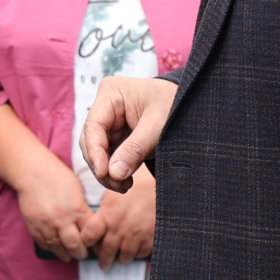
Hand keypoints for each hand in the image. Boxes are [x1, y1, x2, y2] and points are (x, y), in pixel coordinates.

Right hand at [16, 154, 94, 261]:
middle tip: (84, 253)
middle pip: (75, 247)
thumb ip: (84, 209)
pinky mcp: (34, 227)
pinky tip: (57, 248)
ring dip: (67, 254)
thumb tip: (91, 226)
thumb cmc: (58, 176)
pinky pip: (45, 244)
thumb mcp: (78, 190)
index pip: (91, 235)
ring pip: (59, 249)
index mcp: (77, 209)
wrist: (32, 171)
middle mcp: (62, 220)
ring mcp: (46, 225)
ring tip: (71, 254)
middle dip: (81, 253)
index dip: (95, 242)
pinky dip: (52, 249)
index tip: (96, 244)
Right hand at [82, 76, 177, 191]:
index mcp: (111, 93)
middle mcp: (105, 107)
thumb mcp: (157, 126)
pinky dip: (114, 171)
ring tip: (124, 186)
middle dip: (101, 166)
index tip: (104, 173)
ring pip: (97, 152)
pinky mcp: (115, 136)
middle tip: (118, 185)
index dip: (95, 152)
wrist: (187, 105)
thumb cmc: (173, 105)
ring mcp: (109, 122)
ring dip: (107, 172)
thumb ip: (135, 149)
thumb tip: (114, 174)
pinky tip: (125, 182)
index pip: (94, 125)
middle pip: (91, 141)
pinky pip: (108, 157)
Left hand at [84, 165, 154, 269]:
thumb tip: (96, 225)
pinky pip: (141, 253)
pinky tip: (137, 251)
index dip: (86, 242)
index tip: (87, 245)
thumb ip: (104, 211)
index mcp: (107, 215)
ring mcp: (135, 235)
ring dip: (121, 259)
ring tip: (120, 259)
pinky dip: (138, 254)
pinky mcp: (150, 238)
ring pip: (125, 256)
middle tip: (103, 265)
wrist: (159, 185)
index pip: (89, 236)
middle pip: (106, 251)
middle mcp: (119, 228)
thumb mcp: (113, 194)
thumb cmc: (135, 185)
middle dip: (104, 260)